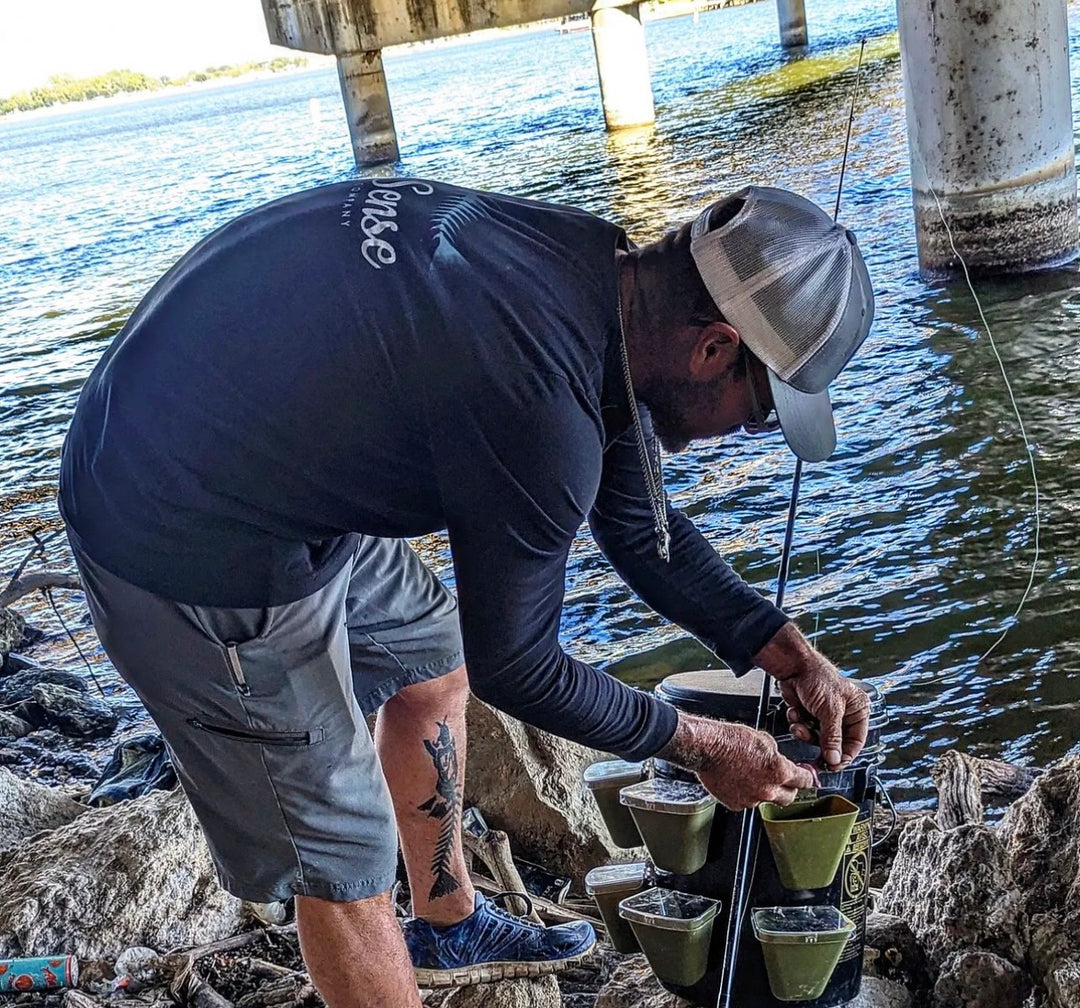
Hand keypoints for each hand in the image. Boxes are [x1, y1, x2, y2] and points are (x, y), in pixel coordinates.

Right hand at [656, 713, 814, 810]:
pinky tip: (739, 780)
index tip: (806, 777)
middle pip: (789, 797)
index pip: (804, 781)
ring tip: (752, 775)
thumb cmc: (730, 740)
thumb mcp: (763, 739)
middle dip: (788, 788)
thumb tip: (777, 760)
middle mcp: (768, 789)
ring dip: (764, 790)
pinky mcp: (736, 804)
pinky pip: (747, 801)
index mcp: (779, 772)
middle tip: (783, 779)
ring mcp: (751, 799)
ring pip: (766, 799)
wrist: (706, 748)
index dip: (806, 777)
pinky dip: (746, 793)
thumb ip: (775, 754)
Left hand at [778, 662, 869, 770]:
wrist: (793, 666)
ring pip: (817, 738)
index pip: (855, 742)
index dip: (844, 756)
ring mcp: (824, 715)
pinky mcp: (809, 714)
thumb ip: (832, 737)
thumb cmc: (817, 679)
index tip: (833, 767)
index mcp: (857, 710)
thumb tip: (834, 760)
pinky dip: (798, 724)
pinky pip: (805, 729)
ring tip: (800, 725)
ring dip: (806, 734)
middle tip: (815, 760)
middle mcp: (843, 714)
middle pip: (835, 743)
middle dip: (821, 746)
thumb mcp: (830, 711)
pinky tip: (795, 713)